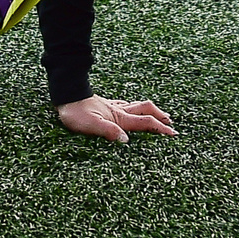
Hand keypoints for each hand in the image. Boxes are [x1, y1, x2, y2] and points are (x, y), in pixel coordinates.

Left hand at [56, 96, 176, 143]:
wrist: (66, 96)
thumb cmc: (76, 112)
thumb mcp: (91, 125)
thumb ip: (109, 132)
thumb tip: (126, 141)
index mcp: (119, 118)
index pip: (145, 123)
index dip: (160, 128)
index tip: (173, 134)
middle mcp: (119, 111)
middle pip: (146, 110)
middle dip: (160, 116)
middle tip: (170, 123)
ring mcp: (113, 107)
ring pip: (137, 107)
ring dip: (150, 111)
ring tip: (158, 116)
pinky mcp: (106, 106)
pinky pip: (126, 106)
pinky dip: (135, 108)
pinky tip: (132, 110)